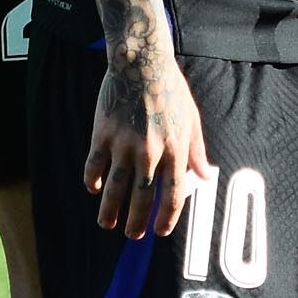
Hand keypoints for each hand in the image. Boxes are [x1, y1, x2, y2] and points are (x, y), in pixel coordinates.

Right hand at [87, 45, 211, 239]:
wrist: (141, 63)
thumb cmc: (170, 90)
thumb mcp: (192, 120)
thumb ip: (197, 152)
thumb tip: (205, 176)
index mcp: (175, 150)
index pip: (173, 195)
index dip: (167, 217)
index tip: (160, 231)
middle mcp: (150, 152)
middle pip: (142, 197)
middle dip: (136, 221)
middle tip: (131, 235)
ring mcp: (124, 144)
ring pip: (115, 187)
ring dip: (109, 209)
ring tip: (106, 223)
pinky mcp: (102, 134)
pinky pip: (94, 165)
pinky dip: (92, 180)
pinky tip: (93, 189)